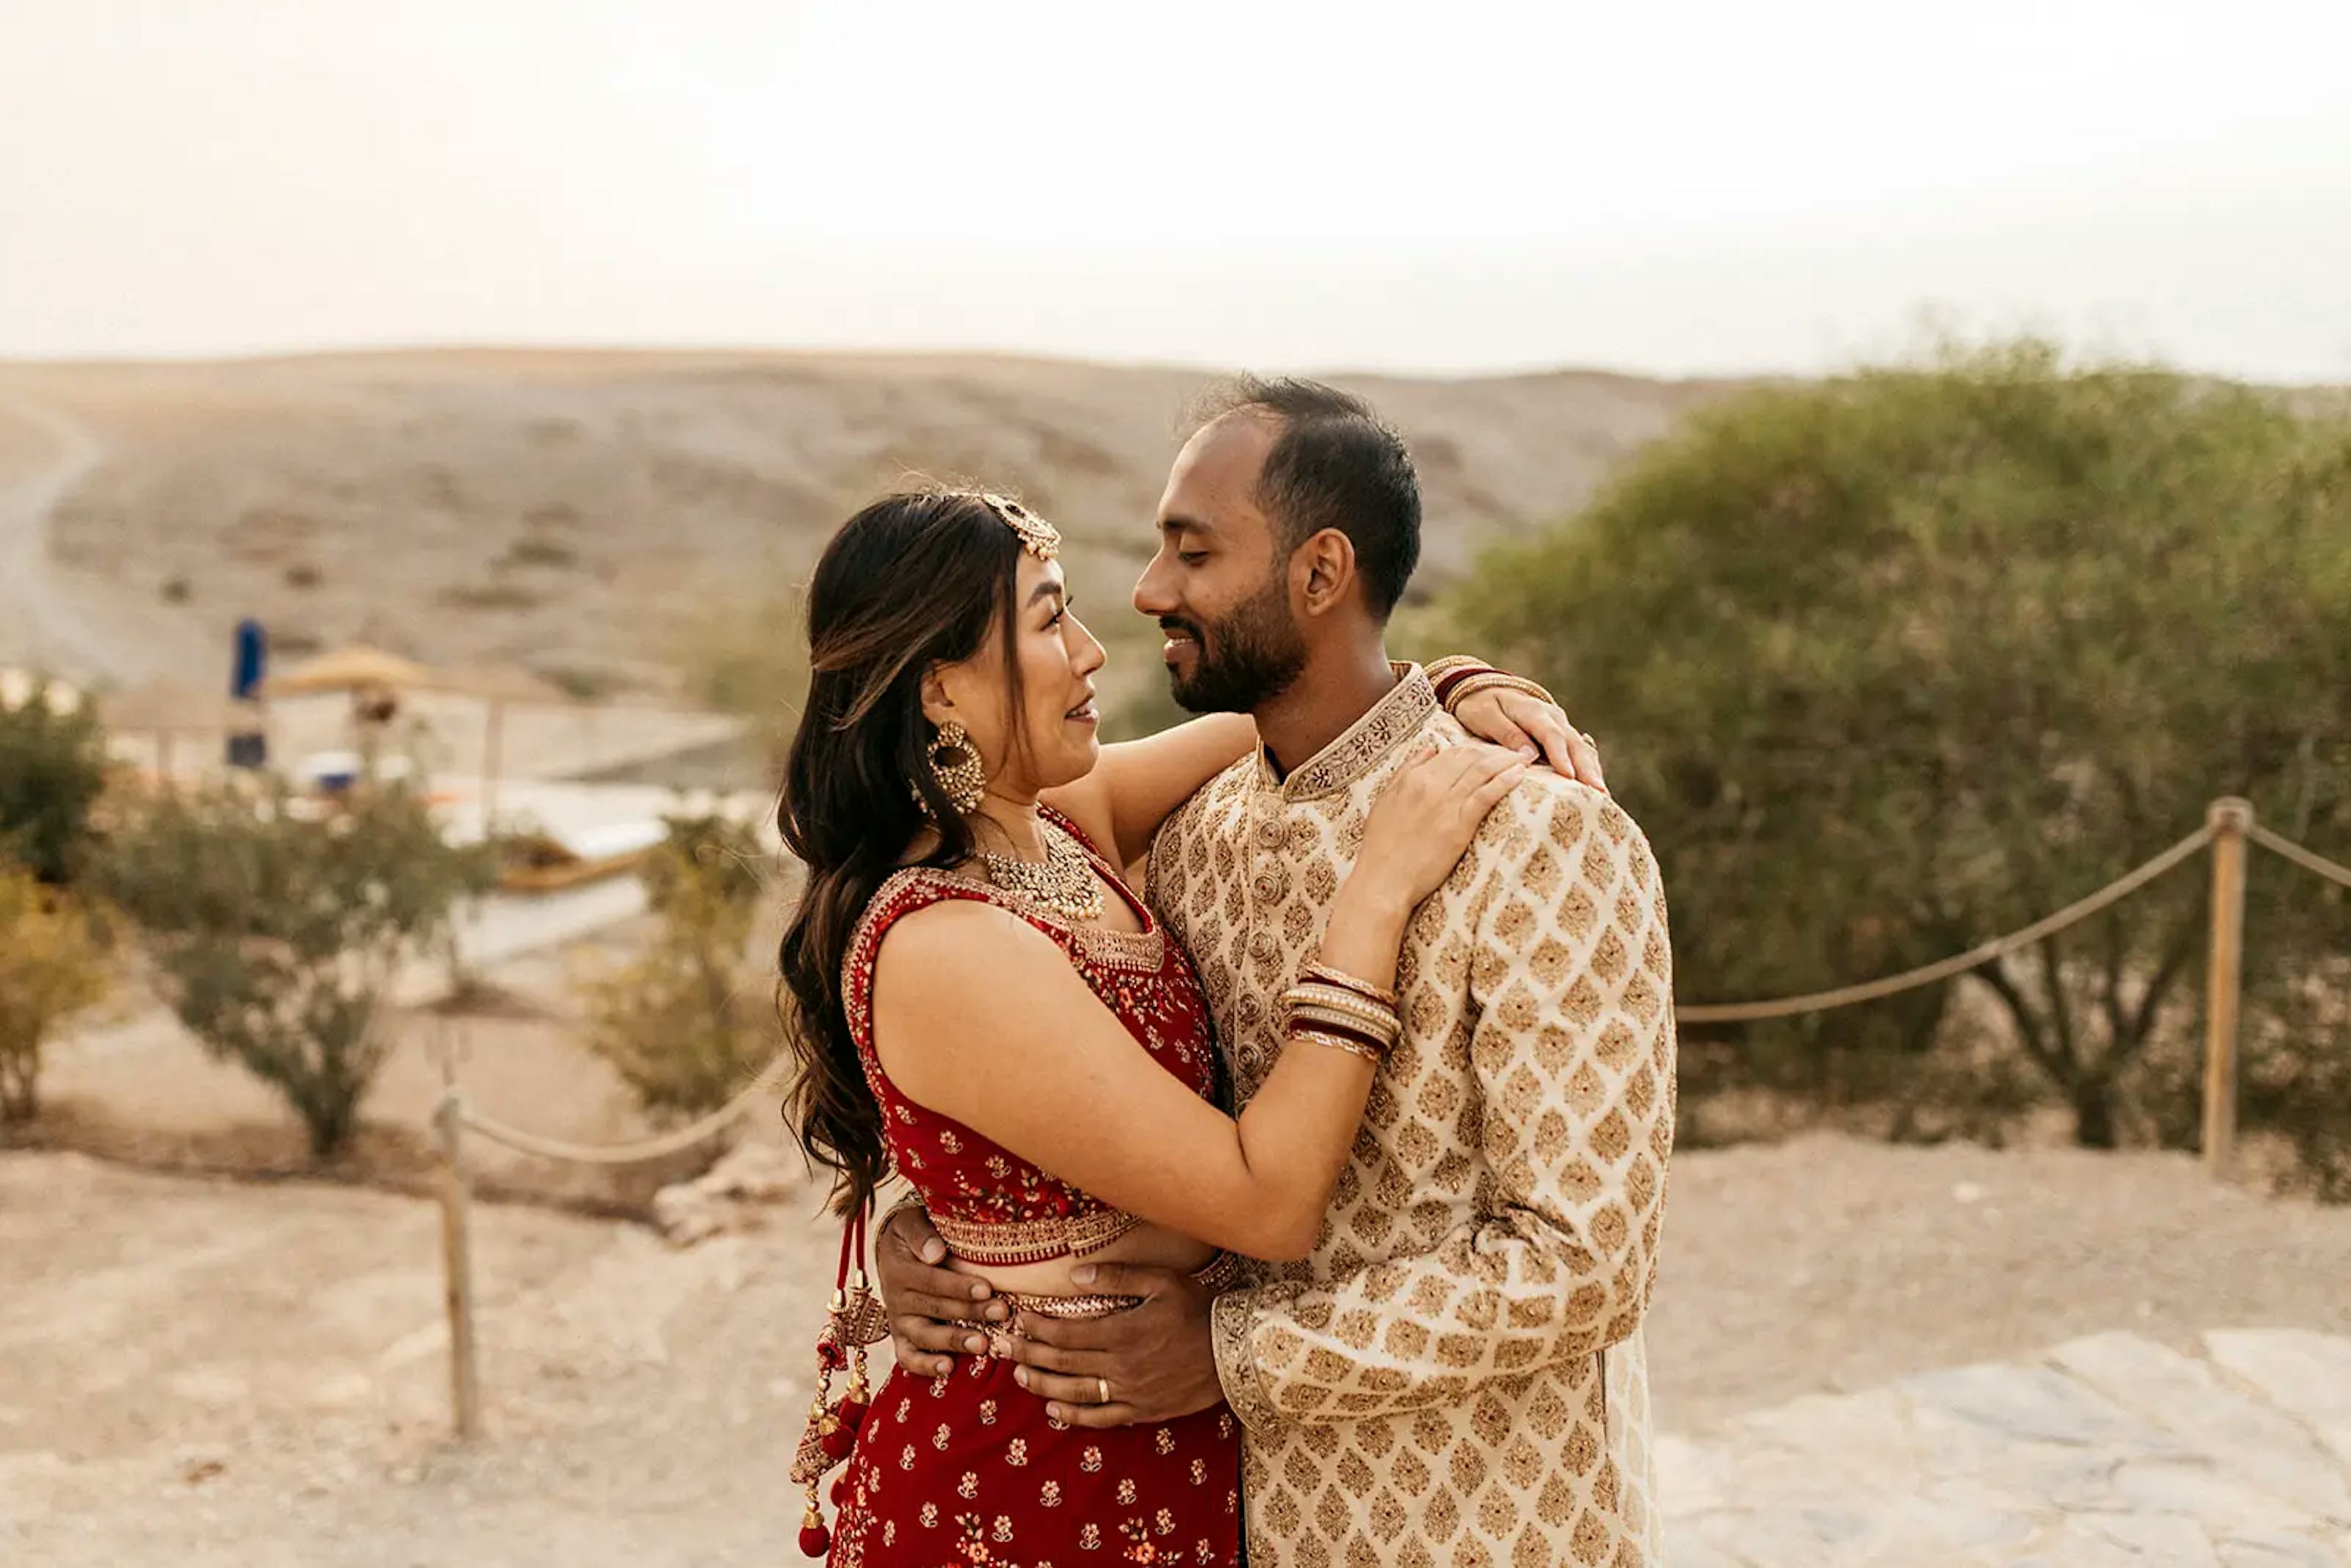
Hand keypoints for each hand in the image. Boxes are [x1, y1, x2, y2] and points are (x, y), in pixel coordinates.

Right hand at [872, 1203, 1005, 1376]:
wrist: (893, 1250)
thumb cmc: (913, 1233)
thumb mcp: (912, 1223)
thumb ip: (922, 1235)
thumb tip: (936, 1252)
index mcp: (899, 1269)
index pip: (932, 1280)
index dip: (959, 1285)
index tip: (987, 1287)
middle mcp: (896, 1298)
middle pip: (935, 1308)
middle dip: (971, 1312)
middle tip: (1001, 1312)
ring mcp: (899, 1321)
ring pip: (924, 1336)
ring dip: (954, 1341)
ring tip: (982, 1344)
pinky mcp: (901, 1338)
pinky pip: (908, 1357)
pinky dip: (926, 1366)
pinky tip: (949, 1368)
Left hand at [1001, 1261, 1223, 1427]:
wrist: (1236, 1352)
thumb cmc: (1200, 1309)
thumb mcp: (1162, 1281)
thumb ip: (1117, 1276)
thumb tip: (1075, 1274)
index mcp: (1122, 1331)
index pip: (1066, 1333)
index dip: (1037, 1329)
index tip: (1019, 1321)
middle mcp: (1121, 1366)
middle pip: (1063, 1363)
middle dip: (1029, 1355)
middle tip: (1003, 1349)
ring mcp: (1132, 1392)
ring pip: (1076, 1393)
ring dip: (1044, 1385)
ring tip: (1020, 1377)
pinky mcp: (1144, 1411)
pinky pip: (1102, 1418)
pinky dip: (1075, 1416)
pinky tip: (1056, 1410)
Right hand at [1353, 740, 1528, 908]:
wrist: (1383, 880)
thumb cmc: (1381, 847)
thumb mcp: (1385, 801)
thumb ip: (1406, 771)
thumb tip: (1430, 748)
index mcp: (1412, 778)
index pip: (1452, 753)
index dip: (1476, 750)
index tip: (1492, 753)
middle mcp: (1429, 785)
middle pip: (1470, 757)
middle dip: (1496, 751)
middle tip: (1515, 752)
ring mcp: (1445, 804)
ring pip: (1482, 771)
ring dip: (1506, 761)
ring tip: (1524, 759)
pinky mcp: (1458, 825)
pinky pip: (1486, 795)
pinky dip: (1505, 781)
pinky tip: (1519, 775)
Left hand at [1451, 685, 1605, 790]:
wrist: (1483, 690)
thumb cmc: (1480, 706)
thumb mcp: (1485, 716)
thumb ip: (1507, 733)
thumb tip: (1529, 755)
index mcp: (1532, 710)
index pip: (1551, 734)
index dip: (1561, 755)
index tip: (1568, 776)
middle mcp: (1552, 716)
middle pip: (1573, 743)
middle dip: (1586, 767)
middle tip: (1597, 790)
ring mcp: (1560, 724)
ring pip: (1580, 747)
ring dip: (1592, 770)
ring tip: (1602, 794)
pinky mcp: (1561, 734)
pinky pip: (1578, 750)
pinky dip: (1588, 767)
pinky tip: (1595, 786)